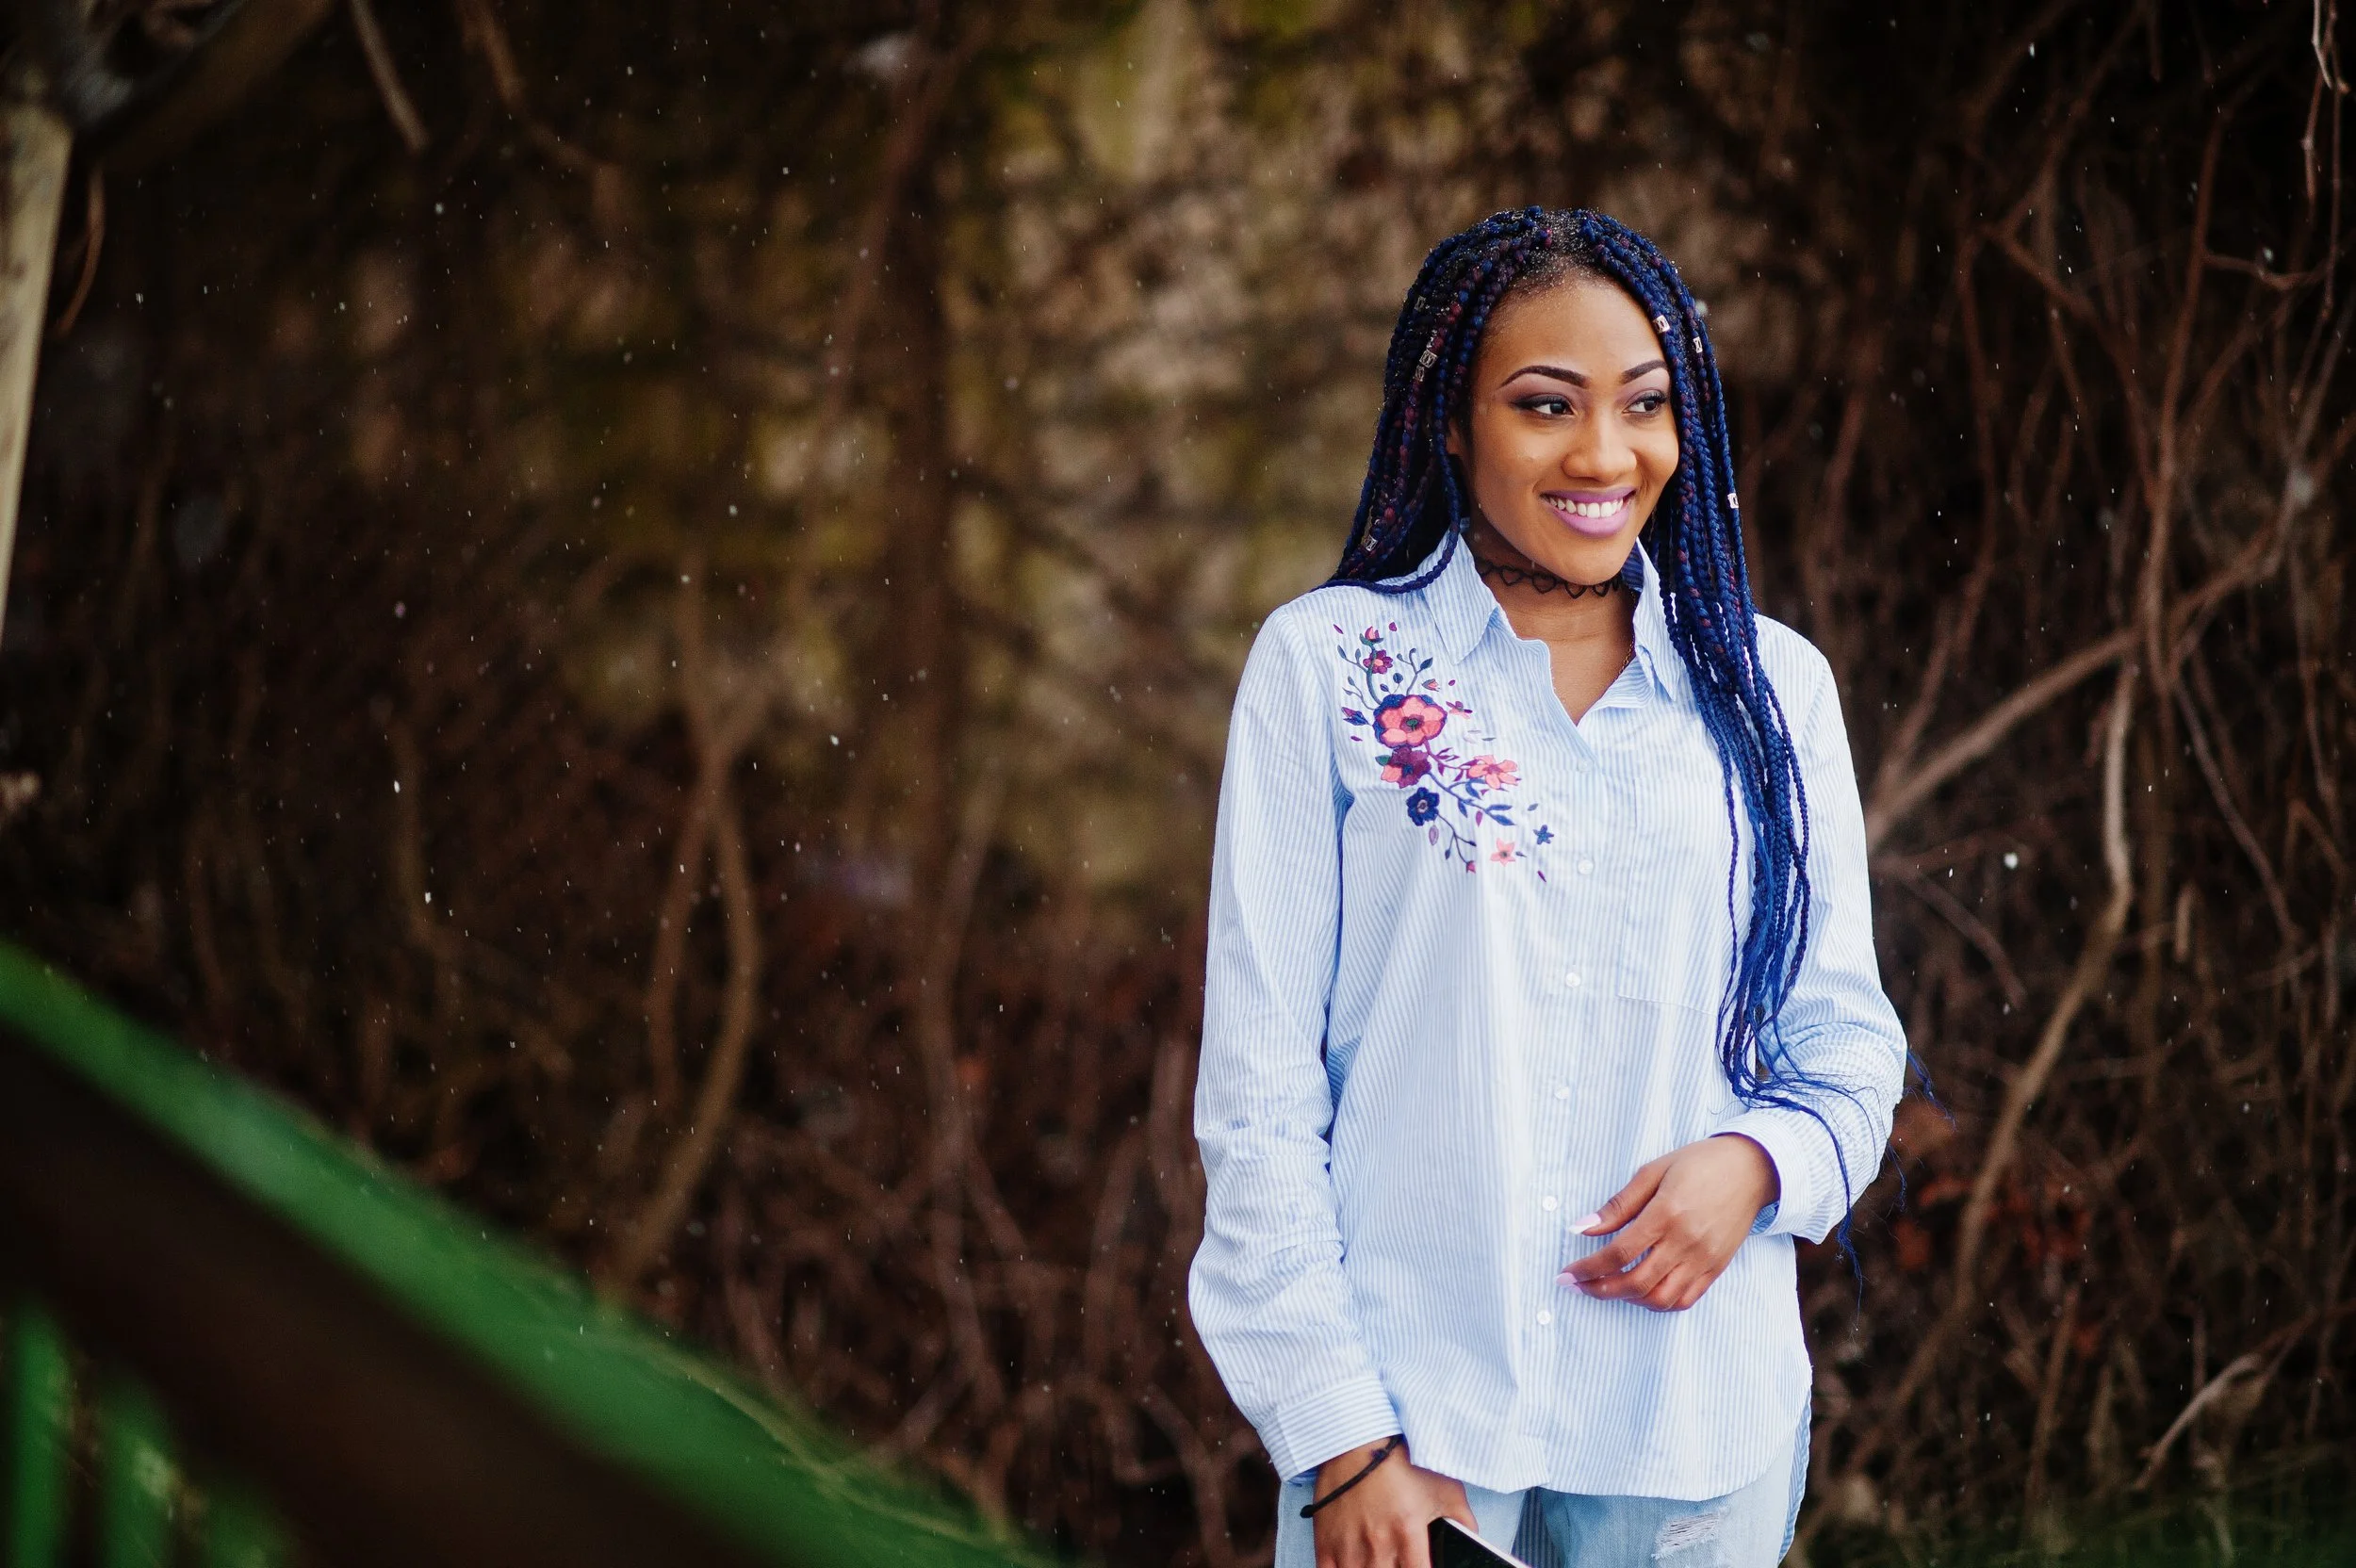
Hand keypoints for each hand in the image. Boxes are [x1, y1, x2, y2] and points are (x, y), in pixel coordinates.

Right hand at [1310, 1438, 1473, 1567]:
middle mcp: (1378, 1544)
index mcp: (1408, 1532)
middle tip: (1399, 1559)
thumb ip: (1463, 1519)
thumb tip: (1473, 1539)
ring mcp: (1349, 1545)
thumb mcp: (1444, 1486)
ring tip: (1380, 1561)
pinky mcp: (1326, 1541)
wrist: (1357, 1440)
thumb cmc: (1400, 1461)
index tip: (1423, 1566)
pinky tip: (1355, 1565)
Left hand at [1560, 1134, 1779, 1311]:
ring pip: (1660, 1299)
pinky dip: (1659, 1303)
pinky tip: (1641, 1292)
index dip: (1588, 1268)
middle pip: (1636, 1282)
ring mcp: (1704, 1259)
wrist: (1752, 1169)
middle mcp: (1686, 1241)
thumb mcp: (1653, 1171)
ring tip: (1608, 1288)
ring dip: (1628, 1300)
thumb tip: (1581, 1228)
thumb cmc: (1699, 1163)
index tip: (1567, 1273)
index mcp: (1666, 1213)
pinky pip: (1686, 1299)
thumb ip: (1618, 1205)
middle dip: (1600, 1290)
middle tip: (1578, 1286)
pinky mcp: (1717, 1268)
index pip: (1619, 1253)